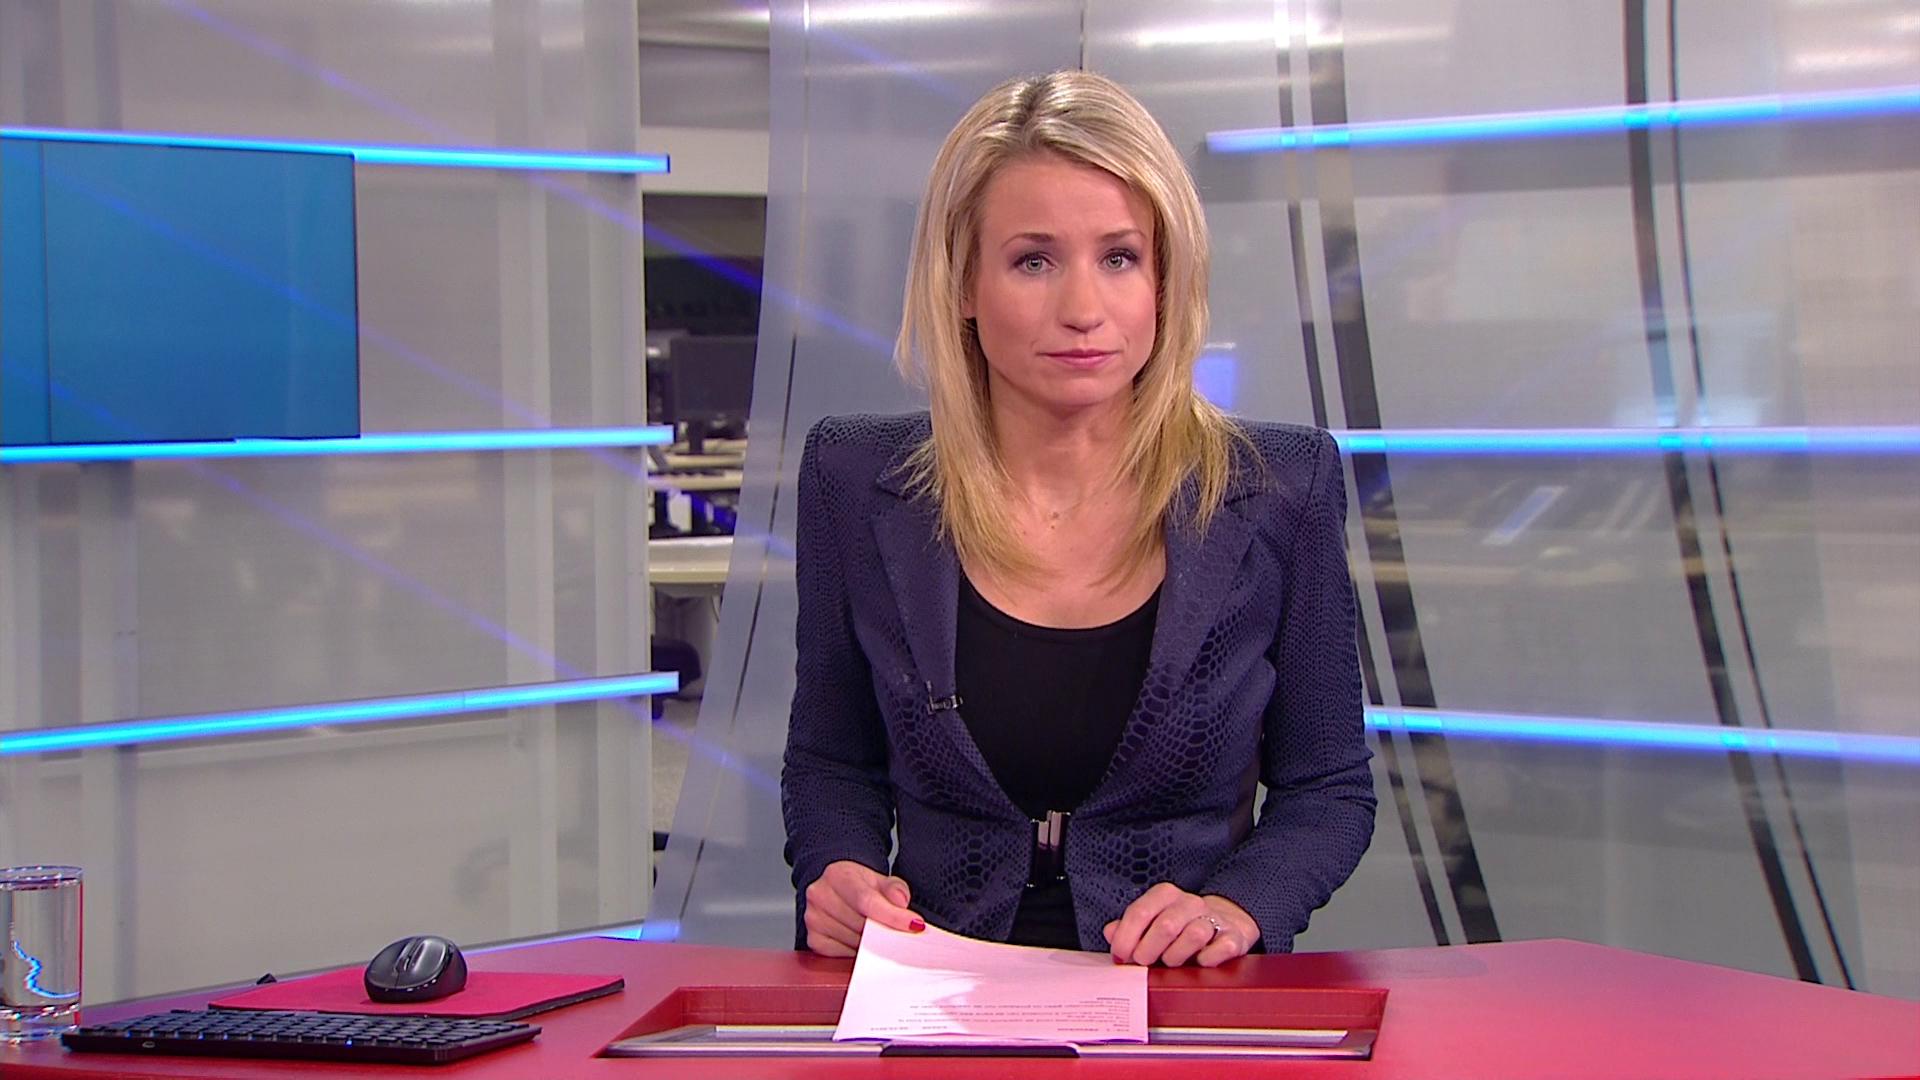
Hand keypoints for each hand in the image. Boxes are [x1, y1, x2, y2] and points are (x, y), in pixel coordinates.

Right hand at [802, 860, 923, 956]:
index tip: (914, 925)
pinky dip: (855, 951)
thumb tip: (901, 902)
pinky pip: (841, 954)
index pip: (867, 900)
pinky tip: (860, 940)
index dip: (893, 916)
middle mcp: (819, 895)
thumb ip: (894, 888)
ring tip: (876, 933)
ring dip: (871, 943)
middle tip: (900, 933)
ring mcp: (813, 918)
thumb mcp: (879, 880)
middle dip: (885, 932)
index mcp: (837, 875)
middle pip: (861, 924)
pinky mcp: (813, 939)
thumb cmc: (857, 885)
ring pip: (853, 942)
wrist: (835, 888)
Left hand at [1102, 883, 1256, 966]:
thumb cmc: (1180, 928)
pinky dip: (1207, 959)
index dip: (1126, 937)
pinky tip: (1199, 963)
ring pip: (1194, 935)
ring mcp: (1214, 919)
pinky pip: (1220, 949)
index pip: (1141, 912)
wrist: (1225, 925)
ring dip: (1176, 955)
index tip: (1120, 956)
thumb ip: (1128, 928)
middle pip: (1166, 925)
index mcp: (1165, 895)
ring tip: (1170, 962)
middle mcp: (1190, 903)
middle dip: (1149, 950)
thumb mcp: (1152, 923)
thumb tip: (1110, 933)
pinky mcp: (1233, 937)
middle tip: (1143, 963)